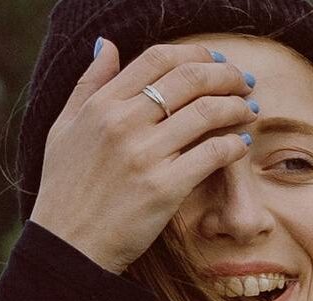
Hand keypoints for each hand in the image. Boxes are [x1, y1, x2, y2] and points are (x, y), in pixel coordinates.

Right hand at [28, 40, 259, 273]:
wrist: (69, 245)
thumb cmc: (65, 188)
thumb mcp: (64, 128)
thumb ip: (89, 83)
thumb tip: (107, 44)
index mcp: (101, 105)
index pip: (157, 59)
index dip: (196, 54)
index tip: (216, 61)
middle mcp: (123, 124)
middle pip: (189, 79)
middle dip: (225, 75)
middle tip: (243, 82)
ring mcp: (144, 155)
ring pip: (207, 112)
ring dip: (237, 106)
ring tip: (248, 109)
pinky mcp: (164, 188)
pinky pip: (213, 154)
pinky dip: (234, 145)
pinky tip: (240, 144)